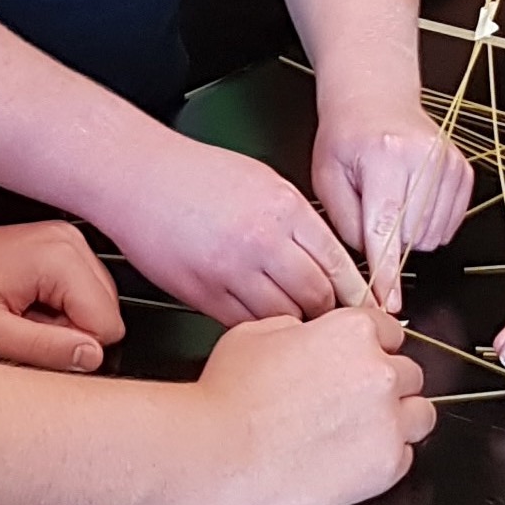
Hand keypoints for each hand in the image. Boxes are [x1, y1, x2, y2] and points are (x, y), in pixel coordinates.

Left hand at [0, 219, 123, 371]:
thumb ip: (47, 348)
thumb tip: (91, 357)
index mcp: (58, 258)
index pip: (107, 324)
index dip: (74, 346)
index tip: (37, 339)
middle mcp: (70, 242)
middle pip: (107, 312)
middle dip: (70, 332)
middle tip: (25, 327)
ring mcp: (68, 241)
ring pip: (97, 304)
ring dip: (64, 320)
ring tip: (22, 314)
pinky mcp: (62, 247)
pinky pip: (82, 292)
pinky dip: (58, 307)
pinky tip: (27, 303)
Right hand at [102, 132, 371, 323]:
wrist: (137, 176)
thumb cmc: (196, 174)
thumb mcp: (263, 181)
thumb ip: (298, 220)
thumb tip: (328, 257)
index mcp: (284, 209)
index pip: (337, 262)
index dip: (356, 293)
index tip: (366, 309)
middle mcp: (262, 241)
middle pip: (316, 296)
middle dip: (329, 314)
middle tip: (334, 325)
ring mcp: (230, 271)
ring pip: (282, 317)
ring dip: (295, 326)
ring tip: (299, 330)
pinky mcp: (201, 293)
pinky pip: (244, 323)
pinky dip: (259, 328)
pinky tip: (262, 326)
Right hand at [191, 308, 432, 504]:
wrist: (221, 449)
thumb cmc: (231, 393)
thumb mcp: (260, 331)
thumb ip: (302, 326)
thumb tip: (311, 334)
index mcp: (354, 332)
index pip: (391, 331)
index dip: (373, 346)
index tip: (362, 361)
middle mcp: (379, 372)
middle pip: (409, 373)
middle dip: (386, 383)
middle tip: (355, 399)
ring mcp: (387, 421)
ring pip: (421, 414)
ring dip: (399, 417)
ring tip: (366, 428)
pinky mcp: (385, 465)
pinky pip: (405, 456)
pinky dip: (385, 456)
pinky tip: (353, 455)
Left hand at [313, 94, 474, 312]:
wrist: (376, 98)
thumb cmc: (347, 137)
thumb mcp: (327, 177)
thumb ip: (347, 224)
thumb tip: (372, 263)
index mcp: (384, 156)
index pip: (387, 227)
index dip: (387, 271)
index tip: (390, 302)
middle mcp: (423, 157)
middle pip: (412, 237)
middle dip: (388, 240)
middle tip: (372, 210)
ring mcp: (449, 163)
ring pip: (433, 236)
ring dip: (409, 234)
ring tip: (391, 199)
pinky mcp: (464, 171)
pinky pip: (449, 225)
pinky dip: (428, 225)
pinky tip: (411, 200)